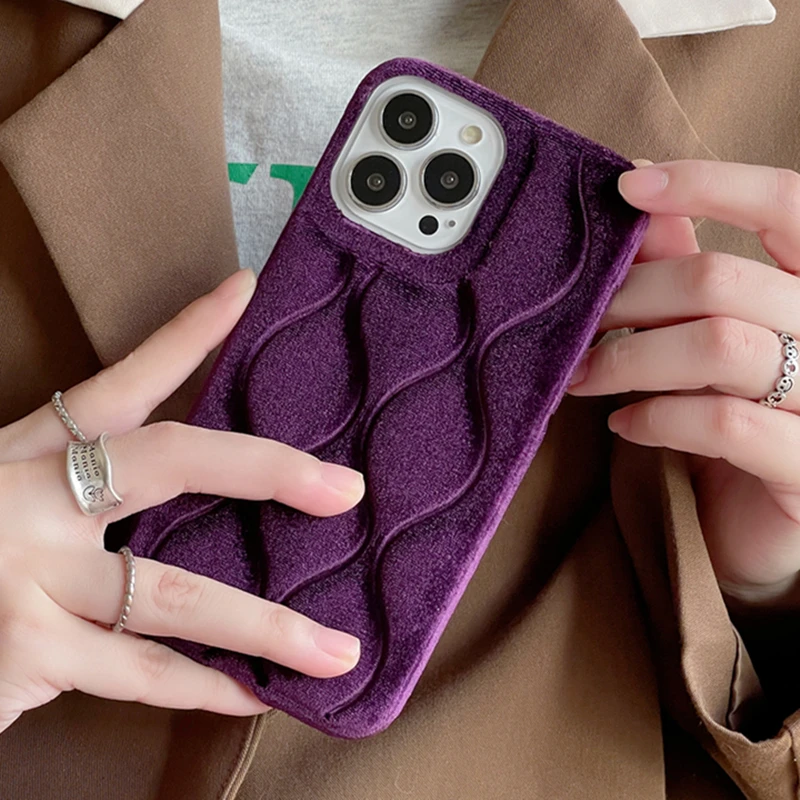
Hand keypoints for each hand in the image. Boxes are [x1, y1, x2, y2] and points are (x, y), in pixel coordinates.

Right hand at [0, 269, 363, 733]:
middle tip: (345, 490)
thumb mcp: (6, 482)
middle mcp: (33, 499)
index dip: (188, 332)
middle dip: (265, 470)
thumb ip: (73, 477)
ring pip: (175, 594)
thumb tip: (179, 485)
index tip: (245, 290)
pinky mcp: (22, 653)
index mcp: (30, 451)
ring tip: (337, 650)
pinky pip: (138, 673)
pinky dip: (203, 689)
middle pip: (170, 462)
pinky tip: (258, 695)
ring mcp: (28, 576)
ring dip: (265, 626)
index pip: (123, 380)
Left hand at [568, 160, 799, 605]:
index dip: (711, 185)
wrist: (751, 527)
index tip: (628, 187)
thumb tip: (637, 203)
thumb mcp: (708, 339)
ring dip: (628, 357)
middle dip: (629, 297)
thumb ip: (686, 271)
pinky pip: (723, 424)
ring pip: (720, 346)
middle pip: (724, 282)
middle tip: (576, 320)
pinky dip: (658, 417)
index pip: (788, 204)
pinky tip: (624, 425)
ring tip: (580, 376)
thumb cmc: (731, 419)